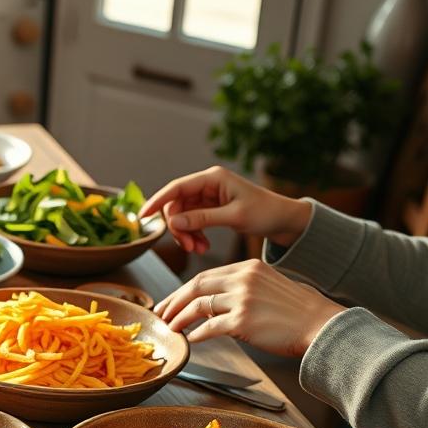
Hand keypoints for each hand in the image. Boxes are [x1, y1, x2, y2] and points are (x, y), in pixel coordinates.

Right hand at [141, 166, 311, 253]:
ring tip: (198, 249)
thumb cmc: (265, 212)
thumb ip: (202, 218)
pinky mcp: (210, 208)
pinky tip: (202, 246)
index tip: (143, 216)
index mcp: (213, 178)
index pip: (176, 188)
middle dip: (178, 227)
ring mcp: (208, 197)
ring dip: (186, 234)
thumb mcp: (234, 217)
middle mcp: (207, 185)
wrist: (284, 220)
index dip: (157, 201)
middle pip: (177, 205)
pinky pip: (192, 222)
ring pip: (182, 215)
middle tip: (188, 247)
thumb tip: (173, 222)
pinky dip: (193, 235)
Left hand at [154, 259, 343, 356]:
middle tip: (161, 313)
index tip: (172, 300)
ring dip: (180, 318)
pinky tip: (191, 339)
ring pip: (199, 306)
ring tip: (170, 327)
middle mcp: (243, 279)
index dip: (184, 289)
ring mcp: (242, 300)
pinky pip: (209, 328)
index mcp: (249, 267)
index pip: (206, 275)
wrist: (322, 325)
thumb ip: (243, 287)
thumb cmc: (299, 311)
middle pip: (196, 286)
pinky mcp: (243, 322)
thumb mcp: (270, 285)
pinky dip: (197, 334)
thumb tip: (214, 302)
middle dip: (174, 300)